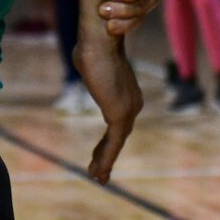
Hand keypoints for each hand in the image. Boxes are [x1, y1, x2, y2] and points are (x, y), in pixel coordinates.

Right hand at [74, 41, 140, 183]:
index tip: (98, 152)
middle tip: (99, 171)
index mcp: (128, 93)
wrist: (99, 41)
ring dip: (105, 161)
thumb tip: (86, 61)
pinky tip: (98, 173)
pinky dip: (106, 159)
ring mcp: (129, 110)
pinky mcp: (120, 115)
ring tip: (97, 178)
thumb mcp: (90, 62)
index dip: (108, 140)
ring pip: (117, 142)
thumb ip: (91, 70)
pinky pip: (114, 144)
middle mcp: (133, 104)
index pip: (119, 123)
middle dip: (108, 154)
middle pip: (120, 135)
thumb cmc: (92, 46)